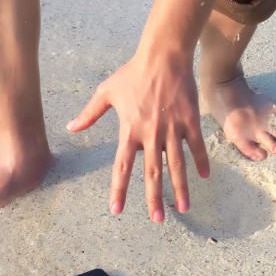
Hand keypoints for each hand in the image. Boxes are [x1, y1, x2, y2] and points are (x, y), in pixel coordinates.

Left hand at [67, 51, 209, 222]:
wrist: (163, 55)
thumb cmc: (132, 73)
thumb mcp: (106, 92)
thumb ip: (89, 114)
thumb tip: (71, 127)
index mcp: (129, 130)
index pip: (122, 167)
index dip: (119, 190)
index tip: (117, 210)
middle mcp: (151, 134)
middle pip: (152, 173)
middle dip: (154, 199)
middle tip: (158, 220)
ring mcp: (172, 128)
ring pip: (177, 165)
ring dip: (180, 188)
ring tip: (183, 209)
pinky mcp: (190, 120)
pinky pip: (196, 146)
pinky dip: (201, 162)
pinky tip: (204, 178)